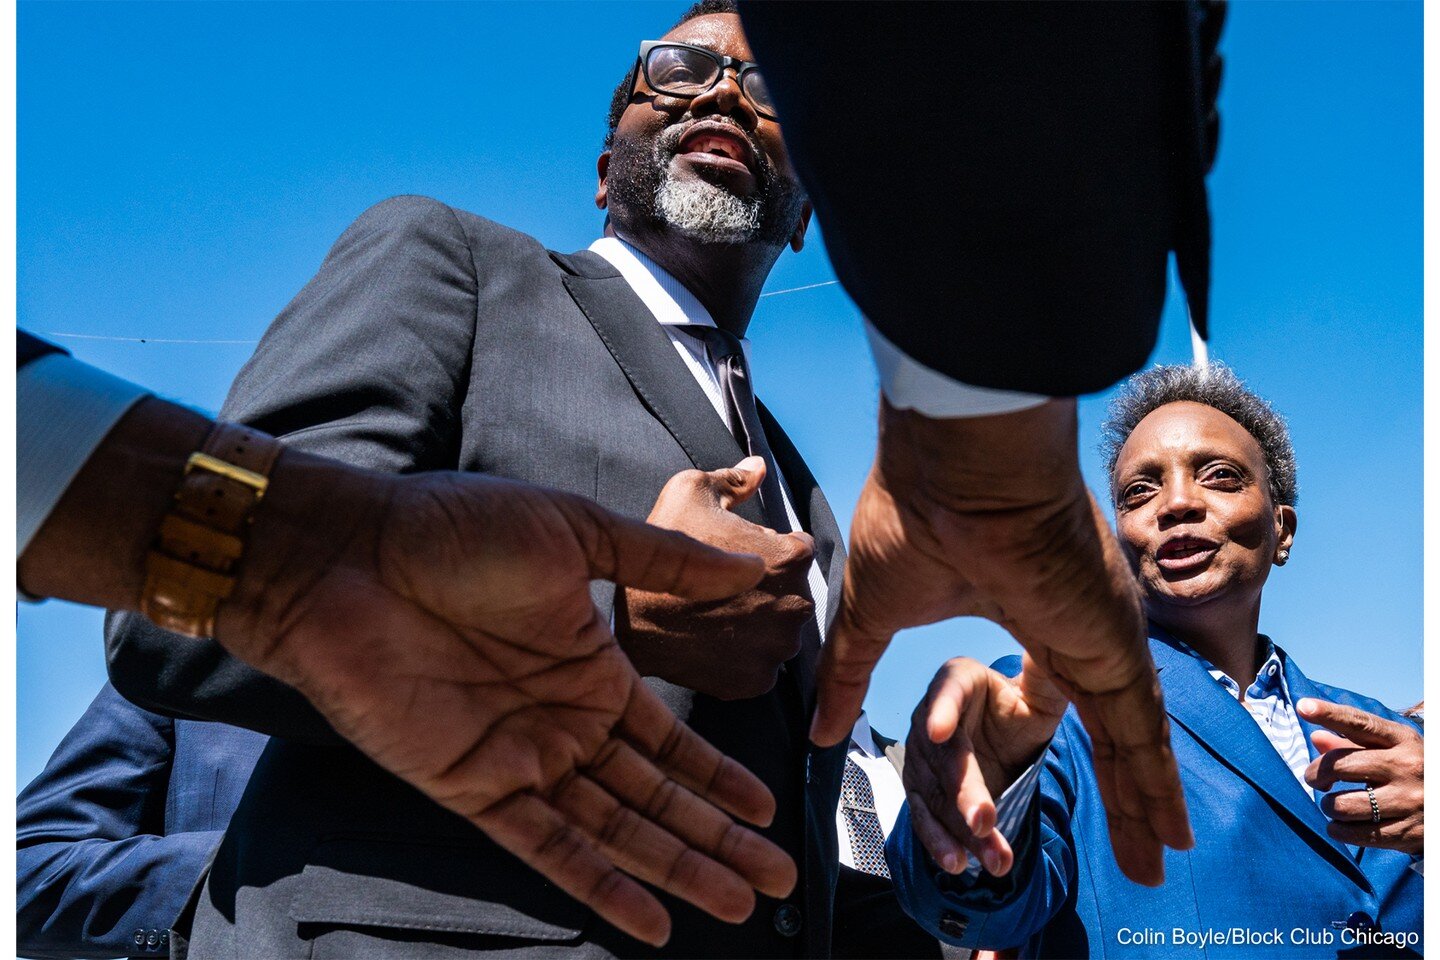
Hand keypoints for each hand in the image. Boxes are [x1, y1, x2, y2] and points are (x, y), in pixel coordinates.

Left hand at [216, 457, 796, 946]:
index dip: (716, 776)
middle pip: (654, 796)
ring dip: (676, 867)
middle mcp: (560, 721)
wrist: (347, 554)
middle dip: (715, 838)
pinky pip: (546, 846)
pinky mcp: (470, 787)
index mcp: (586, 665)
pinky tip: (648, 920)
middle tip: (774, 877)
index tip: (766, 808)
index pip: (667, 738)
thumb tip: (746, 565)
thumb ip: (660, 559)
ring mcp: (518, 758)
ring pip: (614, 828)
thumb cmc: (452, 530)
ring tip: (735, 903)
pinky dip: (599, 884)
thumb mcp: (572, 530)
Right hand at [619, 457, 815, 699]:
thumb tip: (761, 467)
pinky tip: (715, 641)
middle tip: (725, 587)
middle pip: (794, 591)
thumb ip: (734, 480)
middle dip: (768, 587)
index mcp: (790, 558)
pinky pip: (761, 665)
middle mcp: (796, 607)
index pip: (799, 548)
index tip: (740, 555)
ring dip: (760, 624)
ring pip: (780, 631)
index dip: (768, 548)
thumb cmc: (658, 552)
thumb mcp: (690, 492)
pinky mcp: (757, 681)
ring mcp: (778, 649)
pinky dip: (744, 656)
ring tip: (719, 615)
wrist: (629, 622)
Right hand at [815, 398, 1190, 885]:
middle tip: (1146, 852)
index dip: (1072, 739)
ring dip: (1146, 807)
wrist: (956, 469)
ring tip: (1161, 862)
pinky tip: (1169, 836)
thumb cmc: (915, 514)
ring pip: (1133, 745)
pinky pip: (1141, 739)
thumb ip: (851, 674)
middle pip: (1108, 733)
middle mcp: (1078, 633)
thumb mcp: (874, 614)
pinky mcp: (1114, 654)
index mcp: (1030, 614)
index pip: (1060, 697)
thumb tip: (820, 728)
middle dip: (1127, 793)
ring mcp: (1103, 645)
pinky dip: (1155, 791)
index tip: (1085, 778)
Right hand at [903, 656, 1067, 877]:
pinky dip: (939, 842)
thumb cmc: (1021, 711)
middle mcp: (928, 716)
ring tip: (992, 860)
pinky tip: (957, 863)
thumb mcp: (1040, 694)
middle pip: (945, 757)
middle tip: (985, 820)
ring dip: (960, 831)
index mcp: (957, 680)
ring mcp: (920, 757)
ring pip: (937, 795)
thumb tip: (1049, 653)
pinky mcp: (920, 791)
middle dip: (964, 792)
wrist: (1003, 740)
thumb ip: (1044, 679)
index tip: (940, 731)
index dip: (942, 710)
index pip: (947, 691)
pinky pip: (925, 818)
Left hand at [1300, 698, 1422, 854]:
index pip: (1360, 723)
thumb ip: (1352, 743)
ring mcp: (1409, 800)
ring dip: (1328, 806)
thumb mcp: (1392, 749)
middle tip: (1315, 779)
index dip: (1330, 714)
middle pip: (1340, 766)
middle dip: (1316, 774)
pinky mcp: (1408, 831)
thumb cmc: (1412, 770)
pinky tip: (1340, 826)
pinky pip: (1356, 834)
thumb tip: (1316, 737)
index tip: (1304, 707)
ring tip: (1333, 805)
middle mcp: (1407, 767)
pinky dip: (1338, 831)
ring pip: (1342, 805)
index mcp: (1402, 740)